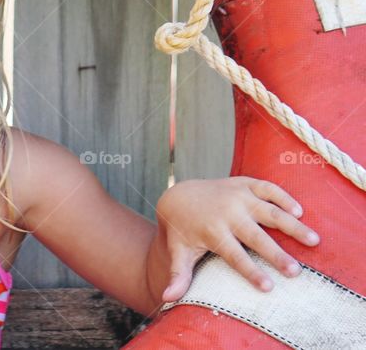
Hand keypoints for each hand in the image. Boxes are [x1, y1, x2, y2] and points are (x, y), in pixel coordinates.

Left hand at [155, 176, 319, 301]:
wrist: (180, 196)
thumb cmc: (184, 231)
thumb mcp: (179, 252)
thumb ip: (178, 275)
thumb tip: (167, 298)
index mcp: (212, 231)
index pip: (234, 255)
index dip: (250, 271)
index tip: (268, 287)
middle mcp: (226, 212)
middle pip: (255, 235)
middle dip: (276, 254)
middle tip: (296, 272)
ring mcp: (236, 195)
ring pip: (268, 210)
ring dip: (292, 225)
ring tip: (314, 241)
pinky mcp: (244, 183)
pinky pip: (267, 187)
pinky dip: (284, 197)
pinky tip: (300, 212)